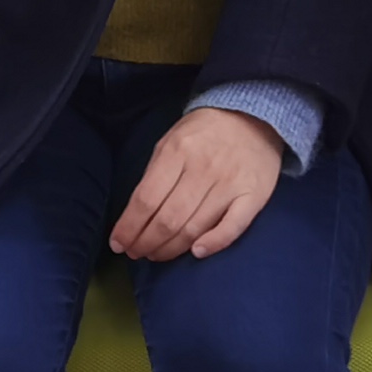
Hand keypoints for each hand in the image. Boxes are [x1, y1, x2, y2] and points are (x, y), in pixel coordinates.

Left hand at [111, 106, 283, 261]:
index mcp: (177, 151)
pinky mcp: (253, 196)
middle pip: (168, 219)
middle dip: (146, 242)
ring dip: (170, 249)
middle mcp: (203, 168)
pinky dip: (214, 243)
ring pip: (195, 228)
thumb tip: (136, 214)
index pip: (147, 199)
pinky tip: (196, 253)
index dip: (129, 227)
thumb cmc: (203, 133)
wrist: (252, 117)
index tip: (118, 243)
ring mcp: (230, 184)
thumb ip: (155, 174)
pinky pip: (232, 227)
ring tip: (156, 255)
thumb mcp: (171, 141)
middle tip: (136, 253)